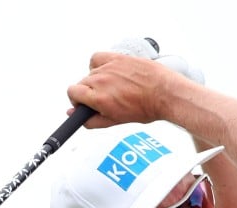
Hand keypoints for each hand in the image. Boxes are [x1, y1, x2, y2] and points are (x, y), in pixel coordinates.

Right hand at [67, 52, 187, 128]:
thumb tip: (73, 115)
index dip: (77, 100)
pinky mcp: (117, 58)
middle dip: (88, 92)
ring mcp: (109, 67)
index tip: (85, 103)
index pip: (72, 93)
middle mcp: (101, 80)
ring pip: (90, 73)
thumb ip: (91, 120)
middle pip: (81, 83)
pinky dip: (98, 64)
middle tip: (104, 98)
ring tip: (112, 87)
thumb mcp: (115, 121)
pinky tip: (108, 72)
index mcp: (98, 98)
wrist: (164, 93)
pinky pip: (97, 58)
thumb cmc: (145, 108)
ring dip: (96, 80)